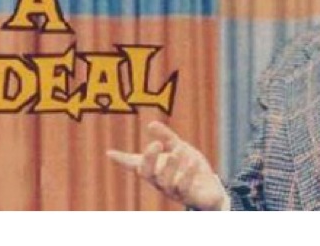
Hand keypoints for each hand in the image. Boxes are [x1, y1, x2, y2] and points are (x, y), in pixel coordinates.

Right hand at [107, 121, 227, 209]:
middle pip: (147, 174)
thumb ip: (166, 136)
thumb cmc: (190, 168)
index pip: (136, 164)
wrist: (210, 188)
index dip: (122, 159)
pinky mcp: (189, 196)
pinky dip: (188, 174)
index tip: (109, 152)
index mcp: (155, 170)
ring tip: (178, 152)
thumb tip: (150, 124)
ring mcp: (173, 191)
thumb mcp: (179, 147)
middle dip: (150, 158)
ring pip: (165, 182)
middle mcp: (160, 182)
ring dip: (171, 166)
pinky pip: (185, 187)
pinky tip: (193, 162)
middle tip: (156, 144)